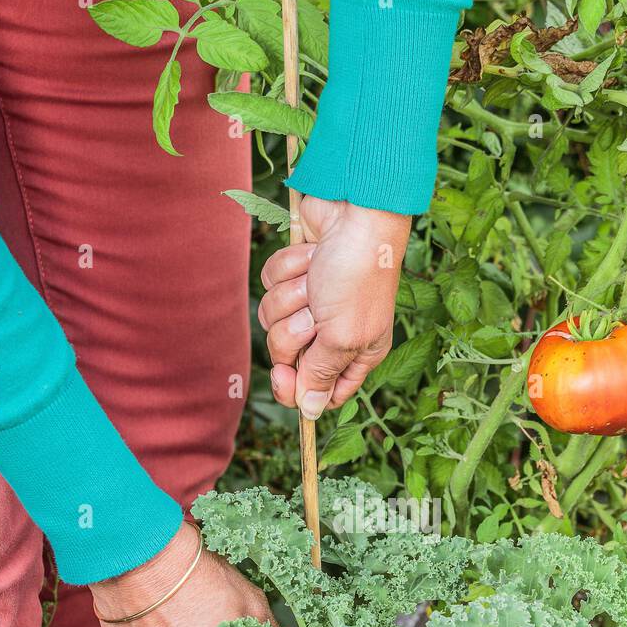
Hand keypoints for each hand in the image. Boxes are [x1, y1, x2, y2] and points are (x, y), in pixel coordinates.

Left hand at [259, 195, 411, 418]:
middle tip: (315, 313)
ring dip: (291, 298)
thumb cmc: (358, 276)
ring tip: (315, 281)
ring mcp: (312, 302)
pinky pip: (269, 286)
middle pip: (288, 357)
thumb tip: (309, 412)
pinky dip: (287, 270)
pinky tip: (310, 258)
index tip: (285, 374)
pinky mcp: (294, 274)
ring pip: (273, 320)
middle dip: (294, 332)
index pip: (320, 392)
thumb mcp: (343, 338)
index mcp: (356, 354)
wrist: (354, 214)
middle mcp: (334, 332)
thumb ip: (321, 376)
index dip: (298, 388)